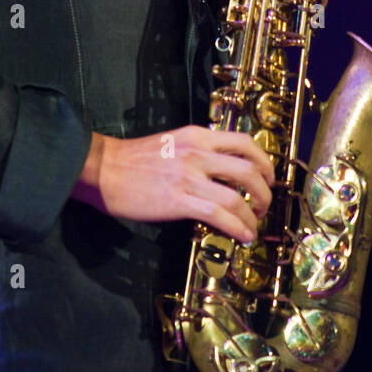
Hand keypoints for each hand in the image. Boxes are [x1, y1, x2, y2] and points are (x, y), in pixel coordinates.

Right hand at [72, 125, 274, 242]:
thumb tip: (222, 173)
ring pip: (237, 196)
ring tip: (253, 226)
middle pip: (249, 169)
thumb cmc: (133, 159)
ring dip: (252, 215)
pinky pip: (219, 215)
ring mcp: (189, 176)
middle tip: (264, 204)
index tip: (268, 177)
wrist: (103, 169)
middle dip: (265, 191)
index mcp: (198, 136)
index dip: (265, 162)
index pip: (245, 142)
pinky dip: (237, 227)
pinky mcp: (179, 200)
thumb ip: (198, 152)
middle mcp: (198, 152)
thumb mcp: (172, 143)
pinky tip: (242, 236)